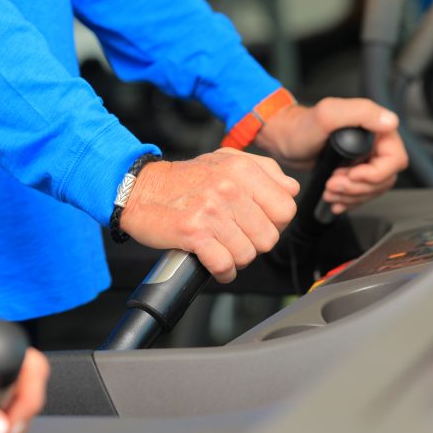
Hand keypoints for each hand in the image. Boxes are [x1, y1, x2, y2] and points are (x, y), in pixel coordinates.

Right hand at [120, 148, 299, 282]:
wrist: (140, 190)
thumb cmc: (184, 179)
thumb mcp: (226, 161)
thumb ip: (265, 170)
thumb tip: (291, 189)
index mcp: (242, 170)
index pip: (286, 207)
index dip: (275, 222)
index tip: (259, 223)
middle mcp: (230, 188)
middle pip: (269, 236)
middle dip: (255, 243)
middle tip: (238, 237)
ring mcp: (211, 210)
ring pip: (248, 254)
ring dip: (236, 258)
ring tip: (223, 247)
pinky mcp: (194, 232)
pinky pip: (224, 265)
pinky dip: (222, 271)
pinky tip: (214, 262)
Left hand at [254, 97, 408, 213]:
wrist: (286, 141)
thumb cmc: (301, 127)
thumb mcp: (329, 114)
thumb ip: (361, 113)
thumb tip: (390, 121)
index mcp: (376, 129)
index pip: (395, 160)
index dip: (374, 174)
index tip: (351, 174)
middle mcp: (375, 145)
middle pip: (385, 179)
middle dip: (358, 187)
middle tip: (333, 183)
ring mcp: (365, 161)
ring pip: (373, 190)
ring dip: (351, 196)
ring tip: (329, 191)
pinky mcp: (354, 173)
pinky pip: (362, 194)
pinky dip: (348, 201)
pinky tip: (334, 199)